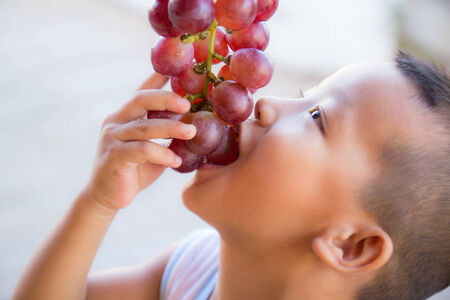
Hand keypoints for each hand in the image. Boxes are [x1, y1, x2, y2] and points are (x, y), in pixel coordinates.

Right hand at [84, 73, 195, 210]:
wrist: (107, 197)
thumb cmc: (135, 171)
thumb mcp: (153, 149)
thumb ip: (166, 137)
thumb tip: (194, 126)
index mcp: (126, 116)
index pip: (143, 91)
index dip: (158, 77)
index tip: (177, 67)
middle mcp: (116, 121)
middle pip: (141, 99)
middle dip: (166, 98)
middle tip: (188, 104)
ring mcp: (113, 137)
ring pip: (145, 126)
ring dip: (171, 128)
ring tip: (192, 132)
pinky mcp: (114, 156)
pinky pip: (142, 150)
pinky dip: (162, 154)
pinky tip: (177, 161)